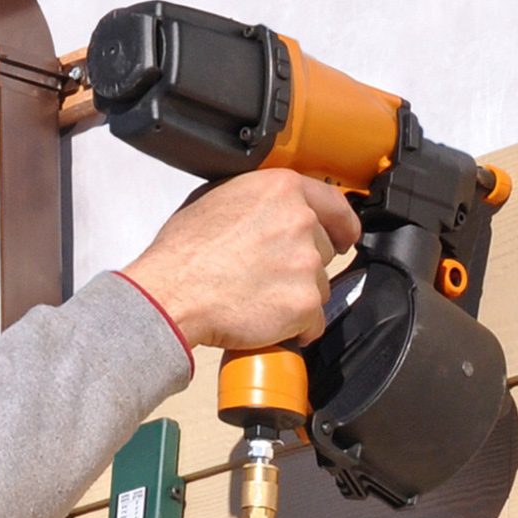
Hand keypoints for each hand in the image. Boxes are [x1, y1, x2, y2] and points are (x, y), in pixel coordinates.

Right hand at [118, 168, 358, 349]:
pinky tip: (265, 320)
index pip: (335, 204)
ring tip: (258, 297)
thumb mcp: (217, 198)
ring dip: (296, 296)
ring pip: (320, 286)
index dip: (342, 225)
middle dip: (302, 265)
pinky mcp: (305, 303)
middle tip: (266, 274)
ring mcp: (306, 264)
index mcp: (282, 189)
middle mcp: (301, 221)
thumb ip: (259, 198)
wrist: (172, 294)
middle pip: (324, 249)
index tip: (345, 236)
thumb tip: (273, 206)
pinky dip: (295, 328)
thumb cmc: (184, 252)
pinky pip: (313, 321)